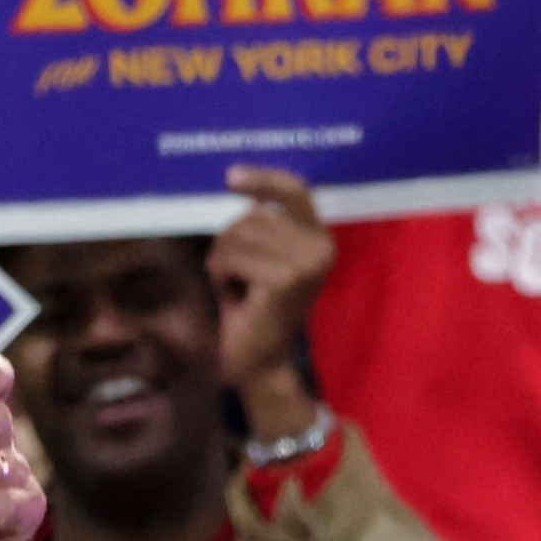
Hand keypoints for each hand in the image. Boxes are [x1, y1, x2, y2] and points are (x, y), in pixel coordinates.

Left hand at [210, 167, 334, 420]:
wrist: (260, 363)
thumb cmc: (255, 308)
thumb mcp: (265, 256)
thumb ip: (264, 222)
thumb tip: (236, 177)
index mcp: (321, 239)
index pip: (295, 191)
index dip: (263, 179)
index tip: (230, 177)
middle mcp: (321, 248)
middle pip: (254, 215)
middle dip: (230, 241)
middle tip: (237, 276)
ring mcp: (305, 264)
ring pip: (238, 234)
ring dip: (223, 260)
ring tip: (237, 287)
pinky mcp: (284, 281)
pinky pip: (231, 257)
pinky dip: (220, 276)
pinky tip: (234, 298)